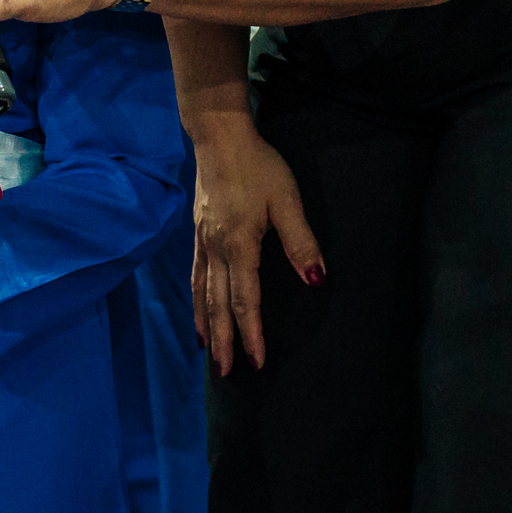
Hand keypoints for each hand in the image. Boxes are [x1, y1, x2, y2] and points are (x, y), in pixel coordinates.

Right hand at [189, 118, 321, 375]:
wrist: (219, 138)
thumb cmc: (259, 166)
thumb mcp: (287, 200)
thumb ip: (301, 241)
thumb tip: (316, 280)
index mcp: (240, 245)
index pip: (246, 300)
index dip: (252, 333)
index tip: (257, 361)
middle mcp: (217, 250)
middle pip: (219, 304)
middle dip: (224, 340)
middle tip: (226, 374)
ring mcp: (204, 242)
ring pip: (203, 293)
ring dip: (207, 325)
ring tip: (209, 353)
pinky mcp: (198, 234)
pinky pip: (196, 276)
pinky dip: (196, 301)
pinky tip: (199, 312)